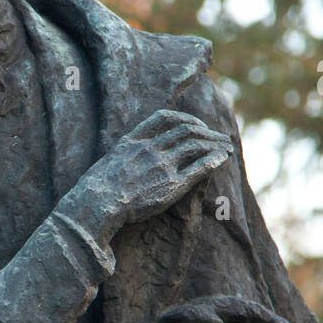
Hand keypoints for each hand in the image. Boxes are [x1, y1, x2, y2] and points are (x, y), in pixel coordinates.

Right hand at [71, 108, 232, 240]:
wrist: (96, 204)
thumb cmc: (96, 190)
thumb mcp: (108, 161)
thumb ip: (124, 153)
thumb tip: (128, 154)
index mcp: (134, 140)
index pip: (165, 118)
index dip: (184, 118)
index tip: (195, 124)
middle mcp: (150, 148)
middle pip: (186, 130)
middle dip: (206, 131)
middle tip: (219, 137)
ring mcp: (162, 165)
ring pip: (196, 145)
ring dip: (214, 144)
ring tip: (226, 147)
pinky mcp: (172, 184)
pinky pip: (199, 167)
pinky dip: (214, 160)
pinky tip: (222, 158)